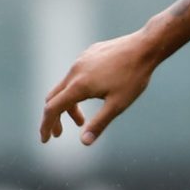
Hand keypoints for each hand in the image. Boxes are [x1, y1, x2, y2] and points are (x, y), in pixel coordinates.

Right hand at [40, 31, 159, 145]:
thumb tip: (84, 142)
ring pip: (66, 86)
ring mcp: (81, 60)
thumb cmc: (133, 77)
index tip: (44, 140)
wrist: (144, 47)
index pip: (53, 109)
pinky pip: (75, 74)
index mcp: (79, 85)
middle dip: (54, 117)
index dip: (46, 125)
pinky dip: (76, 90)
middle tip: (59, 134)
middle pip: (54, 97)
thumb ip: (99, 124)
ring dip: (69, 105)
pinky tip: (92, 95)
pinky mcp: (89, 54)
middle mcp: (75, 71)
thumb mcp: (117, 105)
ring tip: (81, 121)